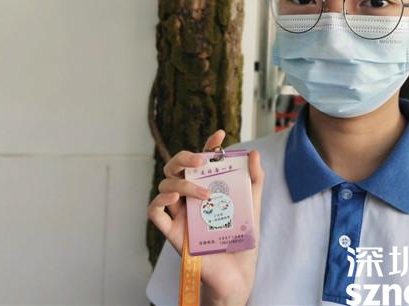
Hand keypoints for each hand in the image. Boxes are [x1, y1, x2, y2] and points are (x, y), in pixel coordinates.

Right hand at [147, 129, 264, 304]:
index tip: (220, 135)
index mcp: (206, 188)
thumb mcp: (252, 207)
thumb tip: (253, 154)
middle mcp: (189, 198)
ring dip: (182, 184)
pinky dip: (159, 201)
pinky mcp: (172, 232)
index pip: (201, 161)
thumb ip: (253, 181)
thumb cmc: (241, 240)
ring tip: (203, 194)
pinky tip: (174, 199)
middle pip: (174, 168)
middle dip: (184, 157)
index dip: (208, 145)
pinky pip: (154, 212)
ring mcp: (179, 214)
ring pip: (165, 185)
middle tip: (202, 160)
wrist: (237, 273)